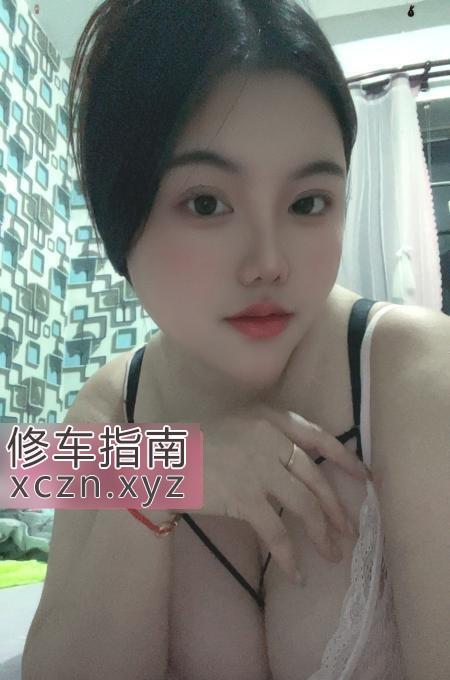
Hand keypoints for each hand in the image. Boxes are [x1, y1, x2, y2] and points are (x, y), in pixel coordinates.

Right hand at [194, 403, 370, 584]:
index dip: (346, 460)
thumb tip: (300, 472)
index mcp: (270, 419)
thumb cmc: (195, 443)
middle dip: (337, 510)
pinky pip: (277, 532)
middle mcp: (270, 439)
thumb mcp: (238, 427)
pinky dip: (290, 557)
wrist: (160, 460)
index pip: (319, 437)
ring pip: (304, 506)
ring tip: (331, 555)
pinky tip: (297, 574)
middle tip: (349, 532)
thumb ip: (269, 440)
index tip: (364, 479)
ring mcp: (258, 468)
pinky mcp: (244, 497)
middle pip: (316, 479)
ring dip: (322, 535)